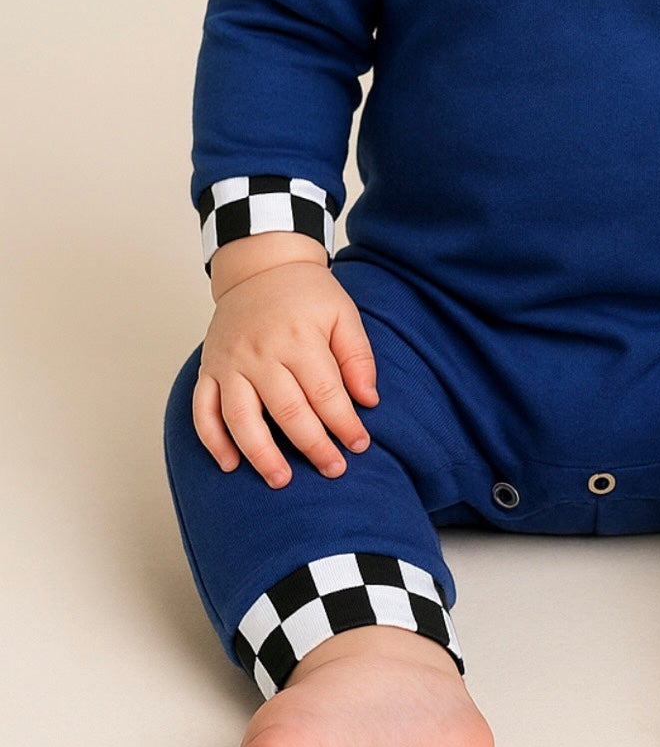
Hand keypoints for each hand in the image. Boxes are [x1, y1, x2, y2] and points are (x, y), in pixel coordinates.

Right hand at [193, 261, 378, 486]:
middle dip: (312, 445)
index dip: (344, 423)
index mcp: (299, 338)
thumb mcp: (342, 313)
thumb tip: (369, 400)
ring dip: (259, 454)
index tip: (359, 445)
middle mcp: (261, 352)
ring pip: (240, 417)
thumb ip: (357, 356)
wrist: (260, 267)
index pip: (325, 392)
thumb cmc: (306, 294)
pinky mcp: (209, 369)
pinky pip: (203, 410)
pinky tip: (230, 464)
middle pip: (287, 410)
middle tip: (332, 469)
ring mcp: (231, 362)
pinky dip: (213, 440)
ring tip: (280, 480)